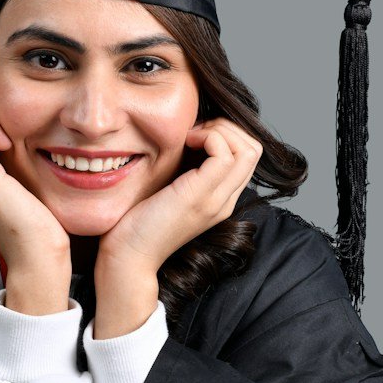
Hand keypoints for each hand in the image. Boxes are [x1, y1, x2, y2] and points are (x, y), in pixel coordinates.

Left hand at [98, 118, 261, 276]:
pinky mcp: (200, 196)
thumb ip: (186, 168)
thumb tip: (189, 134)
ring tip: (189, 136)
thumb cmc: (139, 220)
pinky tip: (185, 142)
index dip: (226, 134)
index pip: (248, 156)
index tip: (194, 134)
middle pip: (254, 150)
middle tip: (193, 132)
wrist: (129, 255)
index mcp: (221, 199)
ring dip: (218, 130)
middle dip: (226, 127)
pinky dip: (208, 136)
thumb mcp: (170, 188)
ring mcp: (216, 200)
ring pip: (247, 149)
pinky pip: (224, 154)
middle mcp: (225, 201)